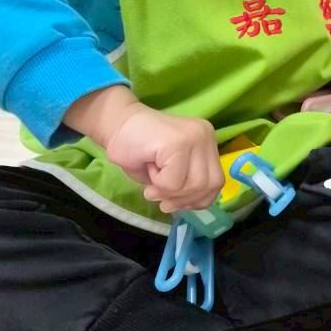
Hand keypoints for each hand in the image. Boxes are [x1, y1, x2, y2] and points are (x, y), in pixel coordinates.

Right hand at [65, 86, 223, 211]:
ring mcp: (195, 136)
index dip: (196, 200)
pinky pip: (174, 182)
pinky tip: (148, 168)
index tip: (173, 201)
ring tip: (153, 179)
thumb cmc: (138, 150)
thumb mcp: (170, 173)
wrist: (114, 126)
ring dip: (169, 191)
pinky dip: (158, 185)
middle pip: (210, 185)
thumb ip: (186, 186)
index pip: (216, 183)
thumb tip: (190, 204)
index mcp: (207, 143)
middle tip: (158, 195)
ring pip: (194, 185)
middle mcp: (205, 136)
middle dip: (183, 199)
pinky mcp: (179, 142)